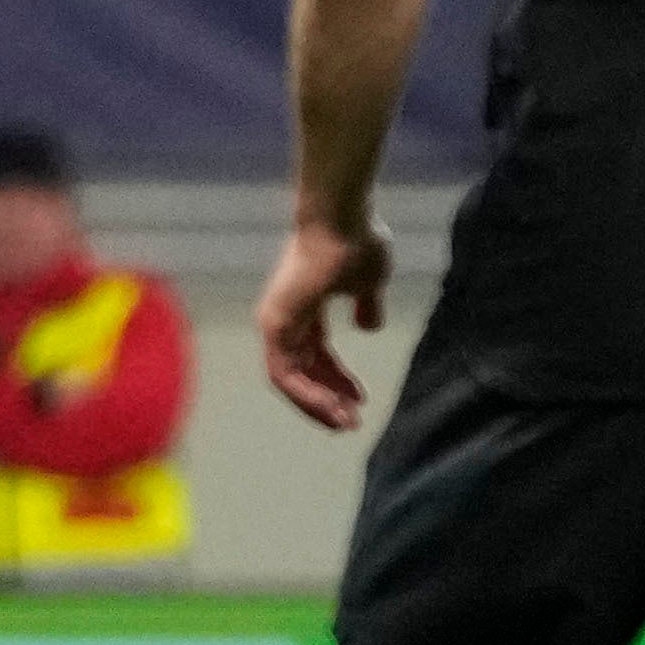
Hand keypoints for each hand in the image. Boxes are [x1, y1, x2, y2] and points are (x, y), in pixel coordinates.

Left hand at [255, 209, 390, 430]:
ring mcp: (277, 322)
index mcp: (306, 307)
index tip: (359, 401)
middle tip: (351, 421)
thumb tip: (369, 326)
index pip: (315, 354)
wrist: (343, 222)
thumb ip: (366, 304)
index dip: (336, 380)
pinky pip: (284, 374)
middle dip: (327, 398)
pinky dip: (306, 394)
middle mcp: (287, 317)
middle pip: (303, 370)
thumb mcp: (369, 282)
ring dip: (317, 404)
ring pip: (290, 379)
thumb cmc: (356, 243)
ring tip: (344, 422)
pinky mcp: (275, 326)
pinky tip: (330, 408)